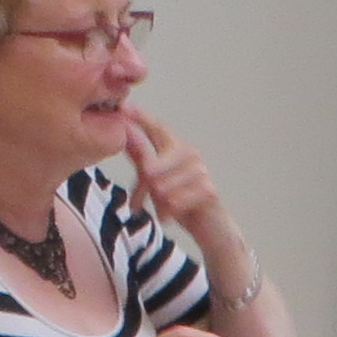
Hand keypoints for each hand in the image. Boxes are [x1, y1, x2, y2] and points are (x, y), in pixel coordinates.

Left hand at [116, 111, 236, 253]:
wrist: (212, 229)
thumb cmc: (183, 203)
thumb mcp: (157, 181)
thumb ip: (142, 157)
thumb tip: (125, 133)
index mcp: (177, 148)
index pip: (157, 128)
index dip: (141, 118)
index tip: (124, 107)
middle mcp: (191, 154)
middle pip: (152, 164)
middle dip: (143, 186)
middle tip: (138, 203)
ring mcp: (201, 171)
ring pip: (161, 186)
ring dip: (157, 204)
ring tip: (162, 210)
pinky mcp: (208, 189)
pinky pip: (174, 201)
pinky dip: (167, 213)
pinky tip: (170, 217)